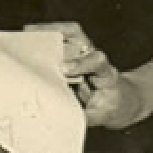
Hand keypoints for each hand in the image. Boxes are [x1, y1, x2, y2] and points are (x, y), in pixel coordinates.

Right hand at [25, 22, 143, 128]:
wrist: (125, 98)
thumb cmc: (115, 106)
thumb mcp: (104, 116)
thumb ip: (86, 117)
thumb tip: (63, 120)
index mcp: (106, 74)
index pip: (98, 63)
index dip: (82, 63)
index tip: (65, 69)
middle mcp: (94, 59)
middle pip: (80, 39)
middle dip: (59, 36)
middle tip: (37, 40)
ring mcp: (84, 55)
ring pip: (70, 35)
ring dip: (49, 32)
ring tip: (27, 33)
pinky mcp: (75, 56)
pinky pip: (61, 41)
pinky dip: (46, 37)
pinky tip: (30, 38)